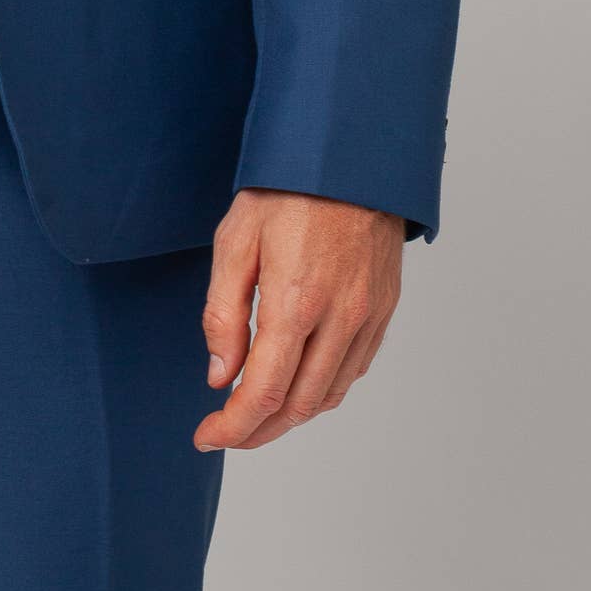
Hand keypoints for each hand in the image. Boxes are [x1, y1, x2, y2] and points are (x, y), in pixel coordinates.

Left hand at [194, 187, 401, 451]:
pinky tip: (299, 382)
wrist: (350, 154)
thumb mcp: (235, 239)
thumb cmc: (287, 189)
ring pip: (329, 395)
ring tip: (257, 412)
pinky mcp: (383, 309)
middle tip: (226, 430)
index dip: (233, 426)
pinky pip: (353, 370)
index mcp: (296, 301)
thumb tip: (221, 375)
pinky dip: (322, 390)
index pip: (265, 392)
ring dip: (290, 415)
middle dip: (258, 429)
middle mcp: (339, 318)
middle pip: (298, 406)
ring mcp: (367, 317)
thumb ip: (223, 313)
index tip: (207, 435)